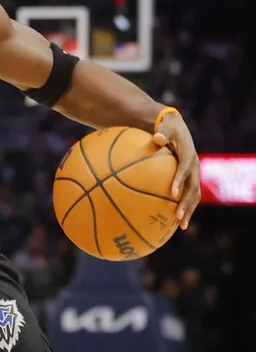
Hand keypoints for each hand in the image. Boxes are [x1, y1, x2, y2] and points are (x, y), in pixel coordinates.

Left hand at [153, 112, 199, 229]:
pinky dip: (185, 206)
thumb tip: (157, 138)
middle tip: (178, 217)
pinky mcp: (191, 177)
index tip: (173, 193)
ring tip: (182, 225)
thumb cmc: (167, 127)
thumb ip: (162, 133)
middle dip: (186, 203)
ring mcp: (194, 173)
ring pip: (195, 195)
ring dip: (189, 210)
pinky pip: (190, 194)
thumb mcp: (164, 126)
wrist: (176, 127)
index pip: (184, 169)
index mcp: (188, 154)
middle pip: (193, 188)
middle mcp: (194, 166)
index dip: (180, 180)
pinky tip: (177, 220)